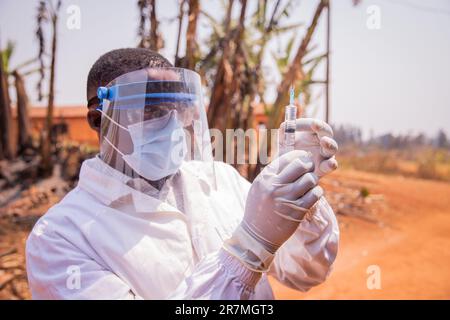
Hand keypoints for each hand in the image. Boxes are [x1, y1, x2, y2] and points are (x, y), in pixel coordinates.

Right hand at [224, 150, 322, 270]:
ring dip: (313, 180)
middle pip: (300, 165)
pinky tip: (313, 194)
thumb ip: (272, 175)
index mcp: (265, 179)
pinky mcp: (297, 211)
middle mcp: (275, 187)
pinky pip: (315, 194)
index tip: (304, 158)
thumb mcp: (259, 188)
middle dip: (308, 166)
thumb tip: (290, 159)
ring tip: (310, 185)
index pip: (286, 158)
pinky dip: (317, 192)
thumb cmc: (259, 209)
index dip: (299, 156)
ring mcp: (286, 199)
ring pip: (310, 179)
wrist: (257, 235)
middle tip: (310, 170)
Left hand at [279, 118, 337, 176]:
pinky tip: (330, 163)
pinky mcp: (323, 169)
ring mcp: (324, 155)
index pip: (313, 124)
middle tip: (315, 124)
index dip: (306, 122)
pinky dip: (331, 164)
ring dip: (329, 144)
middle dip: (321, 128)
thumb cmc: (285, 154)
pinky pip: (330, 166)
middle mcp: (321, 142)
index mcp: (312, 134)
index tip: (293, 124)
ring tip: (324, 142)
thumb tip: (283, 127)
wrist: (285, 173)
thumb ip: (282, 135)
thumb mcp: (281, 144)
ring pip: (332, 148)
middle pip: (326, 132)